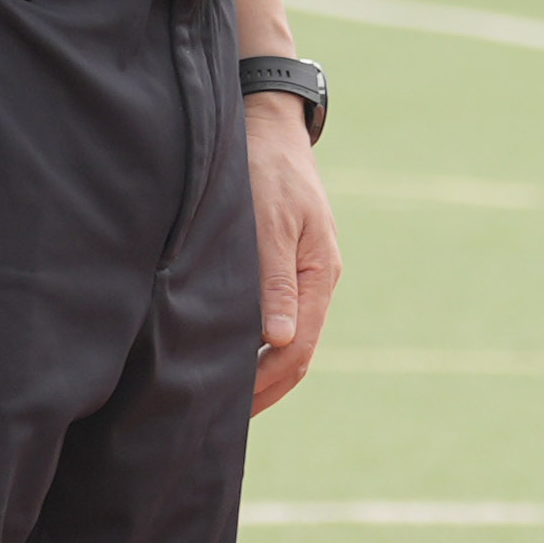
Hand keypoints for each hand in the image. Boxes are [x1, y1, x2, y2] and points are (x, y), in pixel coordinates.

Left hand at [245, 96, 345, 413]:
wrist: (267, 123)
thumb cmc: (266, 167)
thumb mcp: (271, 221)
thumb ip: (275, 280)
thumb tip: (281, 341)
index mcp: (320, 273)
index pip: (300, 349)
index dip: (268, 384)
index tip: (233, 409)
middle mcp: (316, 279)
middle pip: (297, 354)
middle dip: (265, 389)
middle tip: (224, 419)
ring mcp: (302, 272)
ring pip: (287, 338)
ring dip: (259, 370)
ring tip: (223, 397)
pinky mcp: (284, 263)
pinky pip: (275, 316)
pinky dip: (255, 343)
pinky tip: (229, 354)